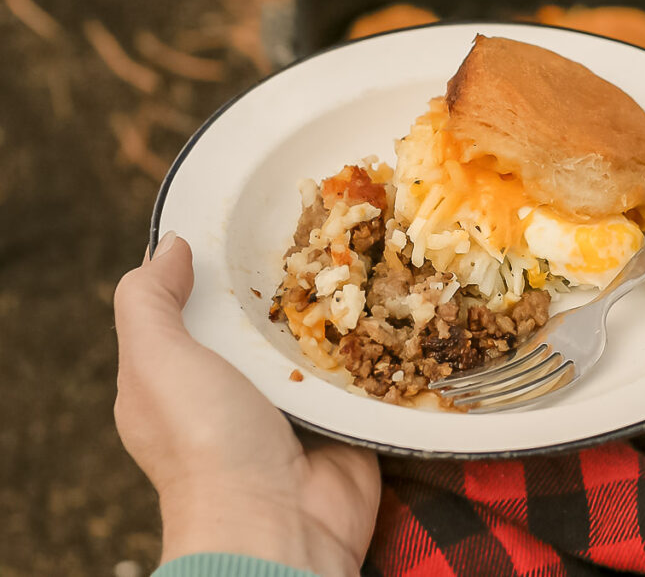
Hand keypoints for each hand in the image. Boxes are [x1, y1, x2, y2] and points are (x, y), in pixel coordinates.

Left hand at [114, 234, 380, 575]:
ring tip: (368, 251)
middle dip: (296, 280)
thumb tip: (173, 246)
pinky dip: (376, 344)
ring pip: (321, 339)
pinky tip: (394, 302)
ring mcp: (296, 404)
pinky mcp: (345, 417)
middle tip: (327, 229)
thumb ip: (150, 302)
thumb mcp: (156, 363)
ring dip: (342, 307)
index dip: (224, 266)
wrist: (277, 525)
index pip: (202, 306)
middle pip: (268, 318)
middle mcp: (240, 388)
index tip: (257, 219)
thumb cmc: (204, 443)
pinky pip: (362, 370)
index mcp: (184, 375)